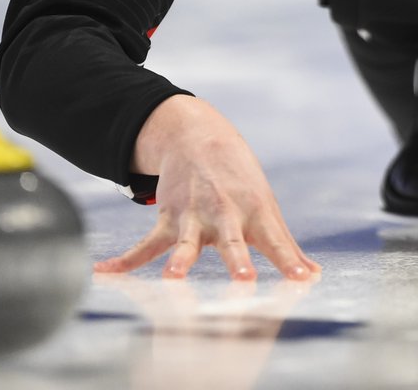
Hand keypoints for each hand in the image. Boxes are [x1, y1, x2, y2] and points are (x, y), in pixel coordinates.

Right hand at [95, 96, 322, 280]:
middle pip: (232, 241)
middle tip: (243, 279)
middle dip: (237, 260)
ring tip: (173, 278)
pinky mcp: (168, 219)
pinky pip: (145, 245)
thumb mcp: (266, 207)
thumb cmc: (240, 181)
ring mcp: (194, 217)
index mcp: (255, 213)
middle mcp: (225, 215)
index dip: (289, 260)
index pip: (276, 242)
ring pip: (186, 242)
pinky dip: (125, 260)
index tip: (303, 279)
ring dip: (180, 260)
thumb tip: (313, 274)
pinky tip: (104, 272)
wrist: (197, 137)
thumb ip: (285, 245)